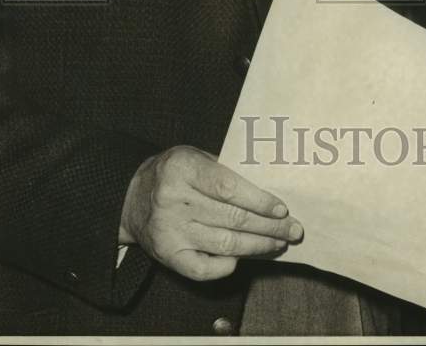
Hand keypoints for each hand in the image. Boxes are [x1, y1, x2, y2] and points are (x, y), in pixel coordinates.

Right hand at [119, 145, 302, 280]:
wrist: (132, 197)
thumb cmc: (175, 173)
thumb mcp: (196, 156)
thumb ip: (226, 169)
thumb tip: (269, 188)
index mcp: (183, 168)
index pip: (228, 187)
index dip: (259, 200)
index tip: (282, 209)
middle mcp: (174, 200)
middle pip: (232, 218)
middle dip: (269, 227)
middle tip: (293, 230)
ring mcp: (170, 230)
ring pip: (224, 244)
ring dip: (257, 246)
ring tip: (278, 243)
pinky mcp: (167, 255)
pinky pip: (203, 269)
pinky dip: (226, 266)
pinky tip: (243, 258)